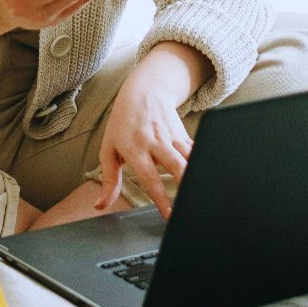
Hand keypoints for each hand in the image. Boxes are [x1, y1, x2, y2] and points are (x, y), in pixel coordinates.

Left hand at [94, 77, 193, 218]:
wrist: (143, 91)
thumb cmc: (122, 124)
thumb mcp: (109, 149)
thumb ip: (109, 180)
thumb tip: (99, 205)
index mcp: (135, 148)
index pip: (150, 177)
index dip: (161, 197)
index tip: (169, 215)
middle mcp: (155, 142)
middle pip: (175, 165)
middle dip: (185, 186)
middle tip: (190, 207)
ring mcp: (171, 136)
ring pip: (189, 157)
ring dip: (196, 175)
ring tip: (202, 194)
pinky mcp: (183, 133)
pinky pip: (195, 150)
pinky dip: (203, 163)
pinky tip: (208, 178)